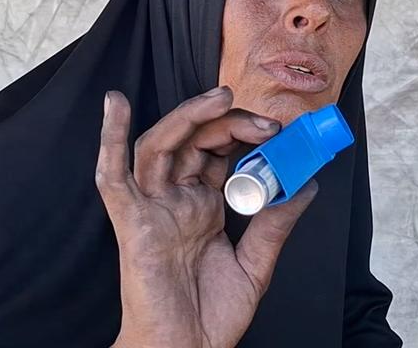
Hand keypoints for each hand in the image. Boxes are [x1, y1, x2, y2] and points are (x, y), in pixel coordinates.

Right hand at [97, 86, 318, 347]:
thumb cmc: (211, 318)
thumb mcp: (256, 265)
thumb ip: (275, 224)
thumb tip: (306, 184)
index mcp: (203, 208)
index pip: (220, 155)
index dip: (245, 135)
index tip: (280, 129)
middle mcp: (176, 202)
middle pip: (194, 143)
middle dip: (227, 123)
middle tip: (266, 122)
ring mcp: (152, 210)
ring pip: (160, 147)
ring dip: (187, 117)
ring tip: (219, 99)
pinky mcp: (132, 225)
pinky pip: (113, 179)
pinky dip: (111, 141)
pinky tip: (115, 106)